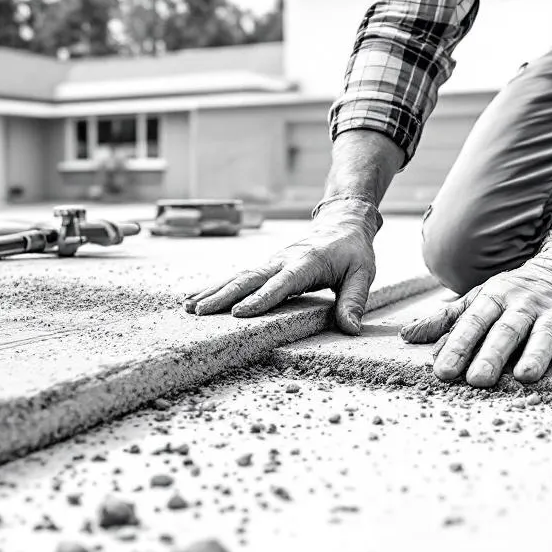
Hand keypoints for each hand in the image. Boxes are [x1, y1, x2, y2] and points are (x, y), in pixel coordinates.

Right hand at [183, 198, 381, 333]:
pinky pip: (238, 277)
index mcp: (306, 262)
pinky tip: (197, 298)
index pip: (281, 283)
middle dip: (223, 295)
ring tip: (188, 308)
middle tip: (200, 312)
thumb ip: (354, 301)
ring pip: (238, 276)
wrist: (341, 222)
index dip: (260, 298)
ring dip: (212, 291)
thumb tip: (351, 329)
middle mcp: (282, 260)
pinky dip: (216, 287)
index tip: (238, 313)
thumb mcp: (362, 274)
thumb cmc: (353, 251)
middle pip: (249, 278)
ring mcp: (271, 262)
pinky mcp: (265, 266)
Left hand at [399, 241, 551, 385]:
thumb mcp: (479, 298)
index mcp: (494, 298)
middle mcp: (523, 304)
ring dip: (536, 355)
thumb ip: (446, 319)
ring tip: (526, 377)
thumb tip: (407, 336)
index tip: (442, 372)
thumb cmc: (515, 291)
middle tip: (476, 381)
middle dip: (490, 355)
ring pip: (544, 335)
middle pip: (505, 331)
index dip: (456, 346)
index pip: (472, 323)